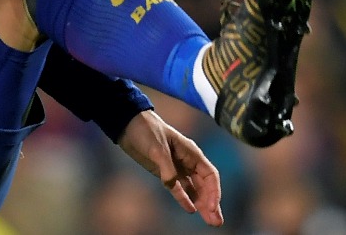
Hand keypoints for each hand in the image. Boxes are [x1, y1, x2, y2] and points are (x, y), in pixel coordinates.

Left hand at [116, 110, 223, 226]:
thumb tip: (172, 185)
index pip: (209, 175)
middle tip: (216, 222)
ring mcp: (177, 168)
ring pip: (194, 189)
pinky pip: (178, 189)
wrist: (129, 124)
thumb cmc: (147, 130)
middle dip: (211, 203)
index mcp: (191, 153)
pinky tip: (190, 210)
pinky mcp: (164, 173)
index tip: (212, 206)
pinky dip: (184, 199)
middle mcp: (187, 162)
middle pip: (204, 185)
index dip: (213, 191)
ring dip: (201, 204)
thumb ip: (166, 167)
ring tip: (209, 220)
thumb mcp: (157, 147)